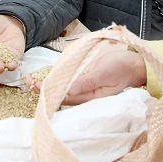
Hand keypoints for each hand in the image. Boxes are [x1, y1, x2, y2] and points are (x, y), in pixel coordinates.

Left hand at [26, 50, 146, 104]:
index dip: (49, 92)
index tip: (36, 86)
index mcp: (90, 96)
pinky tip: (45, 75)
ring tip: (31, 79)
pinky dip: (56, 77)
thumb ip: (88, 81)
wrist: (134, 65)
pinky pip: (69, 80)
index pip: (65, 96)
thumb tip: (71, 88)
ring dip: (48, 83)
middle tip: (28, 82)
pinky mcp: (85, 78)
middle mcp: (85, 94)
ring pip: (63, 88)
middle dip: (44, 89)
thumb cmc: (121, 68)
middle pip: (61, 94)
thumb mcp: (105, 72)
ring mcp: (85, 87)